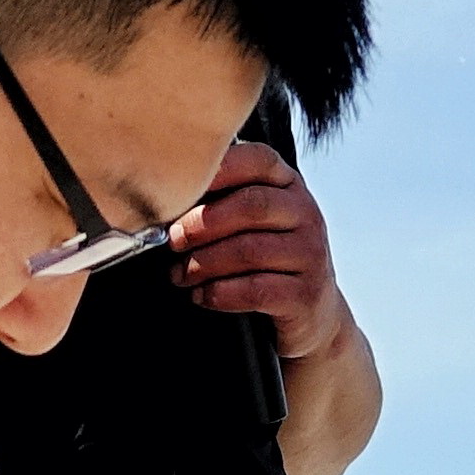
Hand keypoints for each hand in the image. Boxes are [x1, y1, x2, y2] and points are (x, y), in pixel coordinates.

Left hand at [171, 134, 350, 364]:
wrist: (312, 314)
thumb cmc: (267, 260)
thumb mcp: (253, 223)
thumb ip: (221, 202)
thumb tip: (163, 201)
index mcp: (288, 186)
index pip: (259, 160)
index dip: (218, 169)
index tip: (180, 187)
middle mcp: (305, 213)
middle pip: (251, 206)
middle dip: (202, 223)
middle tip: (173, 240)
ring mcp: (310, 253)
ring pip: (249, 251)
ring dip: (204, 263)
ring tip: (180, 274)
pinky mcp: (305, 294)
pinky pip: (255, 290)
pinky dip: (219, 293)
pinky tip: (202, 295)